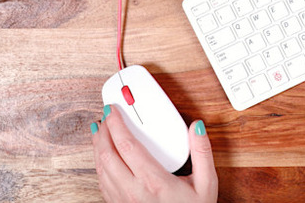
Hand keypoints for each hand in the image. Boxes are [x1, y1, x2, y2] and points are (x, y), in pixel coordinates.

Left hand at [91, 106, 217, 202]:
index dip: (117, 124)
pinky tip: (103, 157)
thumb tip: (197, 127)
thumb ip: (203, 153)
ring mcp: (123, 200)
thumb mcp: (206, 184)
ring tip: (100, 131)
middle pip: (107, 154)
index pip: (127, 145)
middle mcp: (133, 191)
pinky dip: (99, 164)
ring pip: (100, 168)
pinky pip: (102, 182)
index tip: (113, 110)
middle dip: (103, 131)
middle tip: (105, 116)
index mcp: (153, 181)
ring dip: (98, 147)